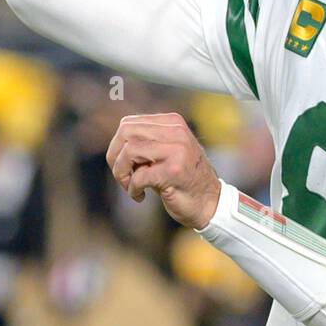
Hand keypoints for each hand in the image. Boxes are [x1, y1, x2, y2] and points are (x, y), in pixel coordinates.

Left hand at [106, 112, 220, 228]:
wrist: (210, 203)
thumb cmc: (183, 180)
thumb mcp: (166, 152)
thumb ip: (146, 142)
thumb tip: (115, 144)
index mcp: (173, 123)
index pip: (128, 124)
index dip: (116, 146)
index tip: (123, 165)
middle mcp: (177, 132)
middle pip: (126, 133)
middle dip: (115, 157)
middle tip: (122, 176)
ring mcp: (177, 150)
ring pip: (129, 151)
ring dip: (122, 173)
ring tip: (131, 186)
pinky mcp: (174, 171)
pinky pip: (138, 177)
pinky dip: (132, 189)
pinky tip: (140, 196)